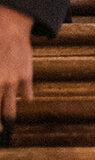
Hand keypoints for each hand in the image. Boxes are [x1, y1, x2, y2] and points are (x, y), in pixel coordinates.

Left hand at [0, 3, 33, 123]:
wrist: (10, 27)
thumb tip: (5, 93)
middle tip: (0, 132)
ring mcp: (12, 80)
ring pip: (9, 107)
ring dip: (8, 118)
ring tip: (7, 126)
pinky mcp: (25, 75)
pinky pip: (27, 94)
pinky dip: (26, 97)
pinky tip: (26, 100)